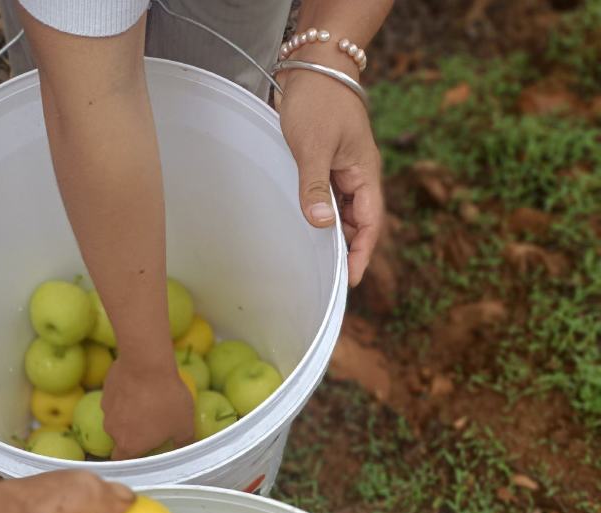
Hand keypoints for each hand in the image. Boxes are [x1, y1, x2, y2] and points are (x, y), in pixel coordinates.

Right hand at [103, 356, 194, 459]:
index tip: (146, 450)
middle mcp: (113, 431)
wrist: (146, 362)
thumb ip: (183, 441)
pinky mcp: (105, 390)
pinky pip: (115, 400)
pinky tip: (139, 387)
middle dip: (133, 433)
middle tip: (152, 422)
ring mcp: (106, 410)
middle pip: (121, 438)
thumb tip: (184, 448)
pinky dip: (125, 397)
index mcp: (129, 445)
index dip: (134, 458)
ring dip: (128, 414)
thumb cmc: (167, 398)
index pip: (123, 461)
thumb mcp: (185, 424)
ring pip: (117, 418)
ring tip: (147, 400)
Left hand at [278, 69, 383, 285]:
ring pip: (342, 214)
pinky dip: (321, 216)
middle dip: (347, 250)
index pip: (369, 224)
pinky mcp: (327, 167)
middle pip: (357, 224)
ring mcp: (343, 172)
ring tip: (317, 261)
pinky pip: (329, 200)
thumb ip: (314, 186)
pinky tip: (308, 229)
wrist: (314, 66)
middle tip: (328, 279)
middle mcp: (358, 177)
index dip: (362, 253)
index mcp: (365, 174)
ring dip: (333, 235)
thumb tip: (320, 224)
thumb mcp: (313, 147)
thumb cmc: (319, 101)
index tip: (351, 279)